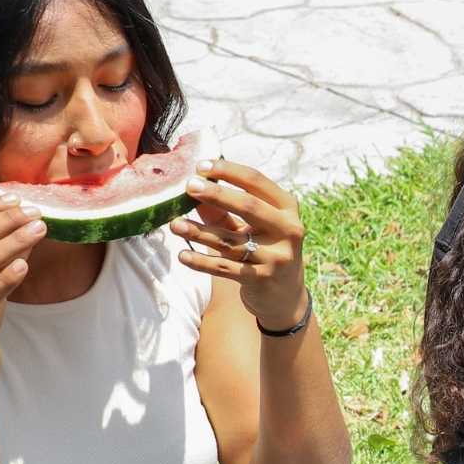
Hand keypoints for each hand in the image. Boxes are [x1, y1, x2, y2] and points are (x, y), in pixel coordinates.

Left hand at [172, 158, 307, 330]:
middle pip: (249, 206)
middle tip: (189, 186)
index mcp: (287, 208)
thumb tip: (195, 186)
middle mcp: (288, 230)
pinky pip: (226, 268)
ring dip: (199, 232)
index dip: (228, 171)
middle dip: (217, 194)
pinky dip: (202, 262)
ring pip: (231, 240)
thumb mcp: (253, 226)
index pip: (257, 181)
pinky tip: (183, 256)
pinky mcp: (263, 279)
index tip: (201, 166)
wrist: (286, 297)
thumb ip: (226, 209)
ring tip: (175, 225)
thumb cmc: (265, 250)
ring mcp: (277, 256)